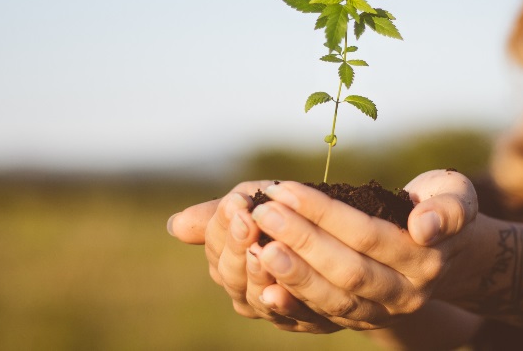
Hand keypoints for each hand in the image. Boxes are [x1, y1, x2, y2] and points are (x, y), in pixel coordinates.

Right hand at [168, 180, 341, 332]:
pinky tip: (279, 292)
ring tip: (264, 249)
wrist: (347, 239)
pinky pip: (295, 317)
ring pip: (257, 297)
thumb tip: (175, 225)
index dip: (222, 226)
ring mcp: (277, 308)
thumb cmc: (295, 214)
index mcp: (230, 260)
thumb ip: (223, 215)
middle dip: (237, 245)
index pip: (215, 246)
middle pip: (230, 274)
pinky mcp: (311, 320)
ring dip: (258, 273)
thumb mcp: (260, 202)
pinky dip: (285, 306)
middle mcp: (247, 290)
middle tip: (248, 219)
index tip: (236, 202)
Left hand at [248, 169, 479, 329]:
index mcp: (425, 260)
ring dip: (292, 274)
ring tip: (257, 246)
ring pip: (333, 300)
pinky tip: (264, 291)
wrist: (446, 252)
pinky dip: (294, 306)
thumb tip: (424, 226)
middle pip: (346, 271)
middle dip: (300, 241)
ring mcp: (382, 313)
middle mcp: (405, 294)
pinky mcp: (361, 320)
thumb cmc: (442, 207)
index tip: (285, 189)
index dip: (324, 213)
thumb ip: (449, 209)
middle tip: (262, 213)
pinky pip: (325, 319)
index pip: (367, 235)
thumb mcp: (457, 197)